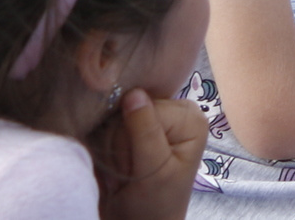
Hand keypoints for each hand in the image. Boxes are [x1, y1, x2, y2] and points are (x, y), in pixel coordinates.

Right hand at [90, 90, 204, 219]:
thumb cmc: (154, 202)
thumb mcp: (154, 169)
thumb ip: (145, 130)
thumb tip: (134, 93)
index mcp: (189, 117)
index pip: (148, 107)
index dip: (135, 137)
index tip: (141, 166)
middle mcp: (173, 112)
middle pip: (129, 109)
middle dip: (122, 145)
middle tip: (132, 171)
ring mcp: (152, 119)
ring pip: (112, 119)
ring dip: (112, 150)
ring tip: (126, 171)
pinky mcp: (131, 129)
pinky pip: (104, 129)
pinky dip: (105, 150)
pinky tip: (117, 166)